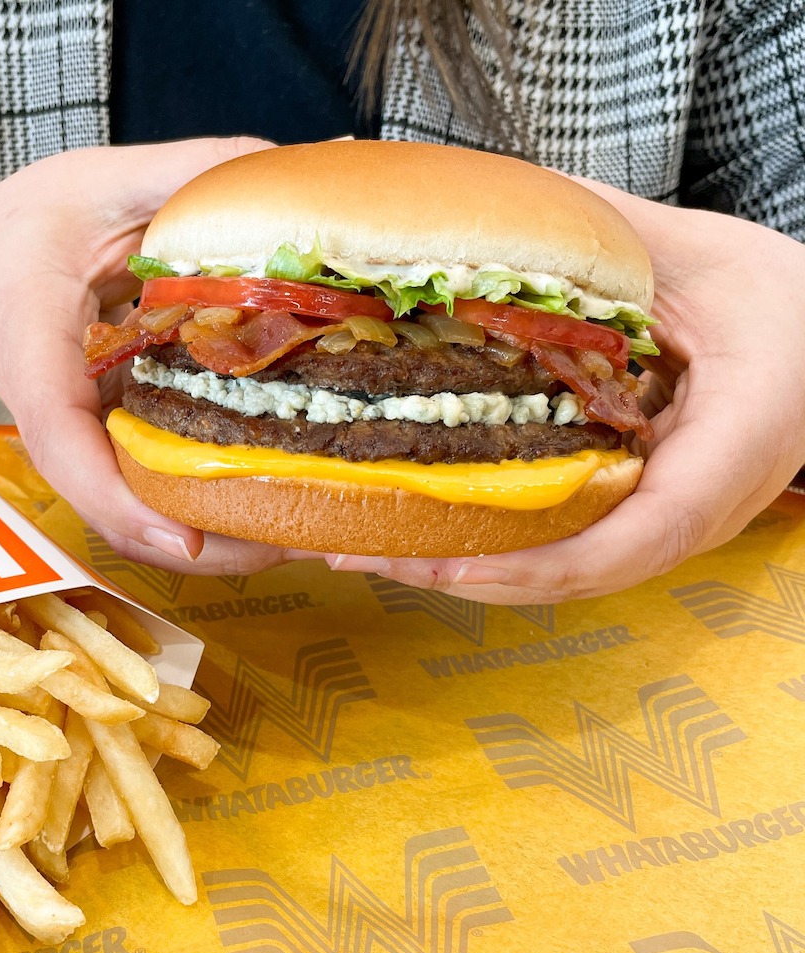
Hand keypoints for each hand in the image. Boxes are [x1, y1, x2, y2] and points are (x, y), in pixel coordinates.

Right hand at [0, 139, 288, 574]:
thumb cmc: (30, 228)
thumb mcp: (98, 183)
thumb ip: (186, 173)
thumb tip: (292, 164)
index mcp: (33, 358)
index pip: (65, 449)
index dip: (125, 505)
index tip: (192, 540)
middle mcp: (58, 424)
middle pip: (121, 511)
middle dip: (207, 545)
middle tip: (301, 542)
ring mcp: (90, 446)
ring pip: (148, 517)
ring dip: (227, 540)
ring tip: (314, 533)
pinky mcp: (117, 448)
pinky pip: (163, 493)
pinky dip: (221, 505)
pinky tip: (290, 495)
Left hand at [327, 186, 804, 603]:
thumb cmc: (785, 303)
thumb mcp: (703, 258)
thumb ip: (609, 240)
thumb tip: (501, 205)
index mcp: (730, 450)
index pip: (638, 536)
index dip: (542, 563)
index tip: (456, 561)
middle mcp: (695, 510)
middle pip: (574, 572)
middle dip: (466, 574)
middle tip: (363, 556)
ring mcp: (665, 524)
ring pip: (559, 570)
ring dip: (463, 568)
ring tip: (369, 551)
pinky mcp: (638, 516)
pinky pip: (561, 544)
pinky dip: (490, 544)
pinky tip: (424, 526)